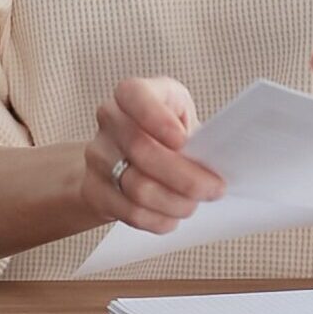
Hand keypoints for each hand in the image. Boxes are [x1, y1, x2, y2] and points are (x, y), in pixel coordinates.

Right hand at [80, 76, 224, 235]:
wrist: (122, 159)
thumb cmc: (165, 135)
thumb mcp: (182, 119)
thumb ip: (195, 133)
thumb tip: (218, 159)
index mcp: (133, 94)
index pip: (133, 94)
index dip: (155, 117)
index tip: (182, 140)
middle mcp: (110, 119)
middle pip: (141, 150)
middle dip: (186, 177)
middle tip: (214, 188)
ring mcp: (98, 155)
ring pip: (138, 188)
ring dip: (176, 203)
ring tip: (193, 204)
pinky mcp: (95, 189)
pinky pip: (131, 212)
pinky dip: (160, 219)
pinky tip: (172, 215)